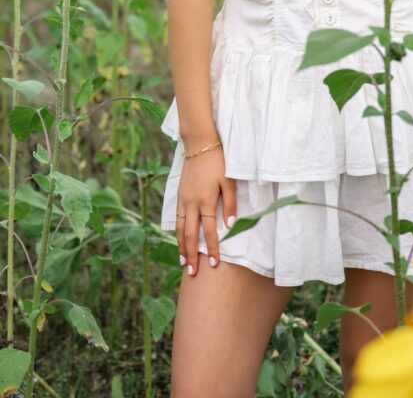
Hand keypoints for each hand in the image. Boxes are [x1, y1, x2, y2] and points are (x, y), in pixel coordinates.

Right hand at [175, 148, 235, 275]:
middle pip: (189, 234)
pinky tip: (178, 241)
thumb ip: (230, 203)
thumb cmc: (219, 161)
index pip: (209, 230)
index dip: (211, 248)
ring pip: (179, 228)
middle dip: (192, 255)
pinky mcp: (179, 195)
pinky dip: (176, 232)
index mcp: (206, 200)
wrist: (200, 144)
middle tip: (193, 273)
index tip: (214, 263)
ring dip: (181, 247)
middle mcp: (192, 202)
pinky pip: (176, 218)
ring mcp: (183, 199)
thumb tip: (230, 226)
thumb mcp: (229, 180)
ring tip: (183, 263)